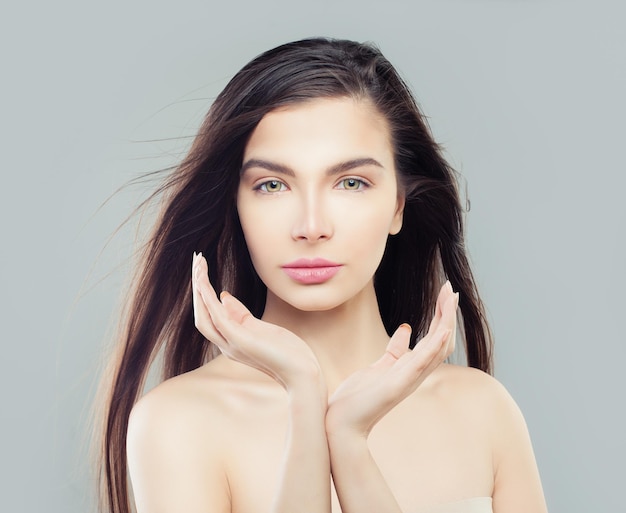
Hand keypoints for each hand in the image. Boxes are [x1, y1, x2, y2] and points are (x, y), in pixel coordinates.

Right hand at [191, 253, 323, 391]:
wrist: (302, 374)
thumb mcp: (264, 328)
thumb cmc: (288, 353)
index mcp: (232, 340)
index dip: (204, 293)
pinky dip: (208, 298)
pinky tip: (205, 282)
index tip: (203, 269)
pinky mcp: (240, 341)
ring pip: (203, 315)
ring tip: (198, 264)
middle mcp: (227, 344)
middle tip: (197, 260)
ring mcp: (232, 345)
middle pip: (201, 314)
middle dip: (197, 287)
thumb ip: (242, 315)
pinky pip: (217, 317)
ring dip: (199, 288)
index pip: (210, 315)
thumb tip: (224, 296)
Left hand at [326, 281, 457, 437]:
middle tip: (451, 288)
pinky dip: (436, 344)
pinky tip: (444, 327)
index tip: (446, 293)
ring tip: (450, 297)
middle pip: (442, 339)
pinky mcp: (399, 384)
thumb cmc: (357, 397)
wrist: (341, 423)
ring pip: (438, 347)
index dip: (442, 315)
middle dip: (447, 312)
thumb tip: (406, 329)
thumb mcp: (378, 366)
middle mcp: (415, 373)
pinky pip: (423, 362)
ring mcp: (409, 379)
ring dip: (446, 321)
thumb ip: (394, 349)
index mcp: (411, 367)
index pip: (434, 337)